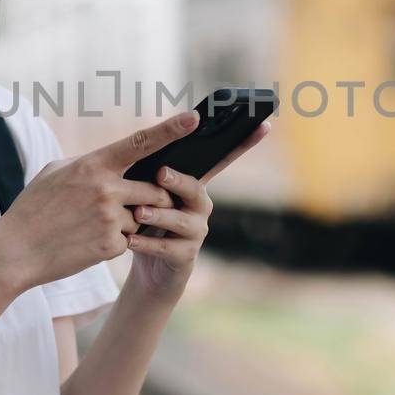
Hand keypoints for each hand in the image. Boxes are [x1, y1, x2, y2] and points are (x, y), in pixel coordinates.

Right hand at [0, 112, 196, 291]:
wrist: (13, 251)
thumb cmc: (33, 209)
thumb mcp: (55, 173)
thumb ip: (90, 164)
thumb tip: (116, 159)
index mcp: (93, 165)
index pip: (140, 142)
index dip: (170, 129)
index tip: (193, 119)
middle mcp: (106, 189)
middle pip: (154, 190)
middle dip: (152, 198)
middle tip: (129, 206)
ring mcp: (110, 218)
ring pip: (141, 218)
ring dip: (128, 223)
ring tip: (91, 227)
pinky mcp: (111, 246)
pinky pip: (129, 241)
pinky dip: (114, 243)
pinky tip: (87, 243)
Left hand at [126, 118, 272, 295]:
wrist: (149, 269)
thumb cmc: (147, 222)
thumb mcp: (148, 194)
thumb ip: (152, 174)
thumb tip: (142, 143)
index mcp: (194, 185)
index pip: (222, 160)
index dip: (244, 143)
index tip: (264, 124)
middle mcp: (201, 206)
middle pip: (195, 189)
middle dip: (179, 181)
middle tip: (161, 173)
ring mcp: (196, 232)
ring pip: (179, 219)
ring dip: (158, 214)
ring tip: (138, 212)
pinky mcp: (185, 256)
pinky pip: (166, 247)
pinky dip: (147, 243)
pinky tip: (130, 239)